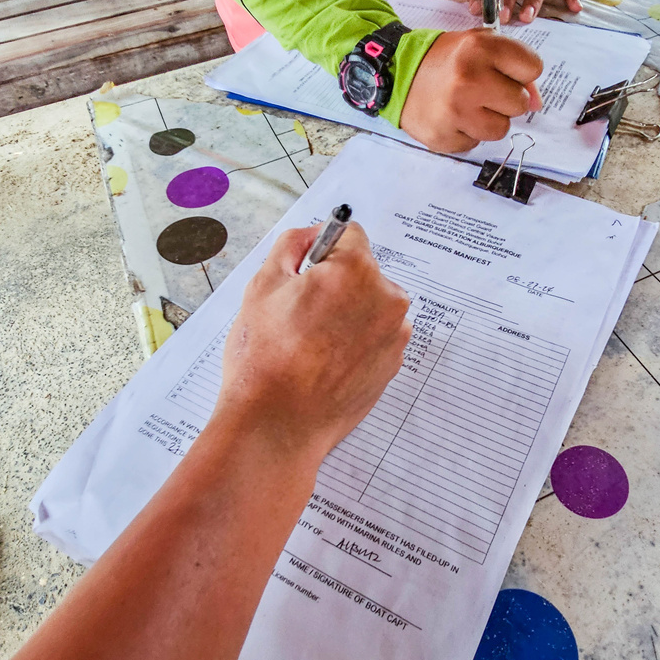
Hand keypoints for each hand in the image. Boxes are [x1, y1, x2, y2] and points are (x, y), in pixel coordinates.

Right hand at [217, 223, 411, 461]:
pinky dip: (355, 343)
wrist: (277, 424)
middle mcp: (387, 299)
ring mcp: (395, 336)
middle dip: (336, 283)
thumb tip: (311, 234)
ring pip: (370, 306)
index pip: (348, 235)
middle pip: (362, 272)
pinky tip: (325, 363)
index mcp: (357, 271)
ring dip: (348, 313)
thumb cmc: (266, 357)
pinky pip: (375, 338)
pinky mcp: (394, 366)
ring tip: (311, 344)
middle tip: (301, 314)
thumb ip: (291, 245)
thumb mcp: (263, 284)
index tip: (304, 271)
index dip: (320, 250)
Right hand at [401, 28, 542, 152]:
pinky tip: (452, 118)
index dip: (520, 72)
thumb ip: (514, 66)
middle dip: (505, 99)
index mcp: (480, 48)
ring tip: (467, 106)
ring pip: (501, 129)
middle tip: (482, 91)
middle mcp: (469, 80)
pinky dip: (467, 133)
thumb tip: (537, 103)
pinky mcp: (444, 137)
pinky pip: (475, 143)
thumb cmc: (445, 60)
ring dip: (488, 120)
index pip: (533, 68)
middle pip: (520, 103)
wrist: (397, 74)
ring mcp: (455, 112)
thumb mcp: (479, 46)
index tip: (502, 72)